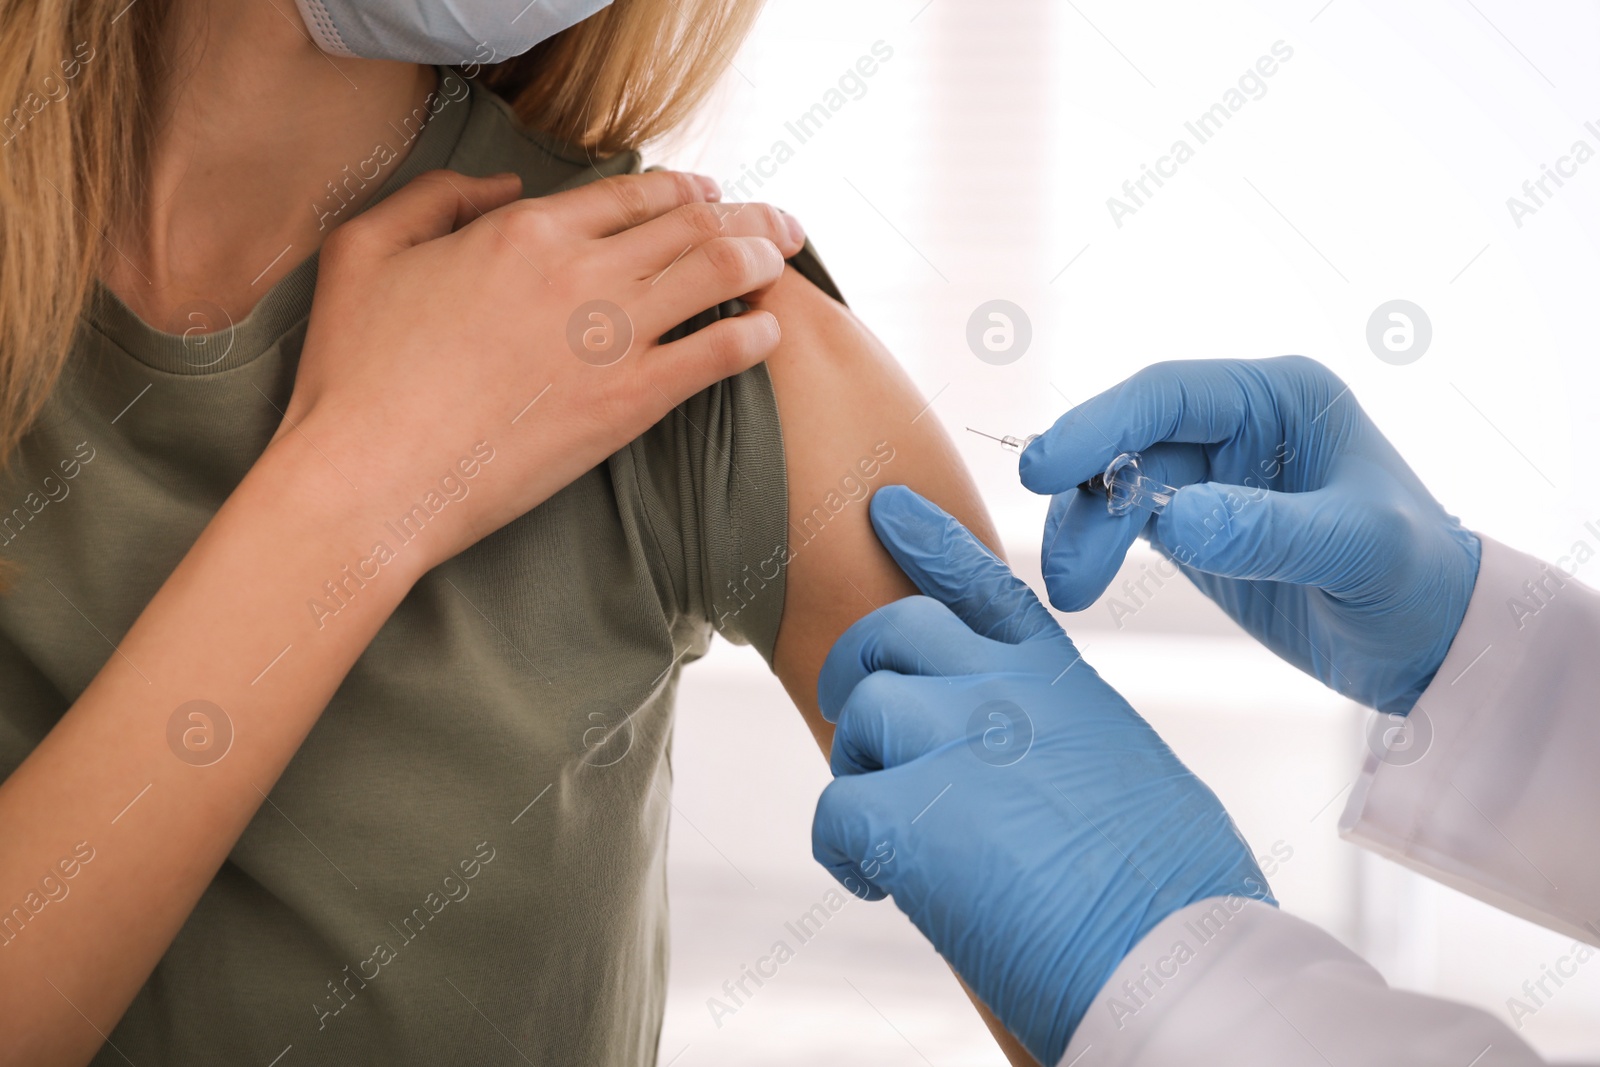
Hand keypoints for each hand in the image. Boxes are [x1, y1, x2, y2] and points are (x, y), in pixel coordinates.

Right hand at [282, 168, 804, 573]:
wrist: (369, 476)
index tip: (712, 196)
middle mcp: (579, 270)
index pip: (633, 193)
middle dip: (746, 216)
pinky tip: (767, 334)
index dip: (685, 190)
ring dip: (760, 260)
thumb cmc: (354, 374)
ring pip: (716, 273)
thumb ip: (435, 199)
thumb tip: (503, 187)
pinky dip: (752, 338)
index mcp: (524, 230)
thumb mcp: (364, 250)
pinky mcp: (628, 403)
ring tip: (783, 262)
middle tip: (778, 225)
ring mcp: (610, 336)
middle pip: (691, 225)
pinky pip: (716, 355)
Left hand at [812, 485, 1272, 1065]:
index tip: (887, 510)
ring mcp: (954, 739)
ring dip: (863, 770)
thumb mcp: (1124, 775)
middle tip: (851, 719)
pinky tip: (881, 885)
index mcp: (1063, 682)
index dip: (930, 542)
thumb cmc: (1173, 891)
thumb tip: (1010, 772)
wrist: (1180, 959)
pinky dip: (845, 853)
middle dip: (860, 667)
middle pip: (895, 632)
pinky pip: (836, 808)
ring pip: (863, 713)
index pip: (986, 587)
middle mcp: (1004, 691)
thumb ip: (1055, 742)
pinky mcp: (907, 812)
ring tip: (897, 835)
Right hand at [1019, 356, 1480, 712]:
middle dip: (1087, 498)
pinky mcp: (1192, 523)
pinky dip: (1095, 549)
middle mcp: (1239, 424)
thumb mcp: (1358, 552)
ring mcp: (1211, 473)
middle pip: (1128, 441)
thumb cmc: (1418, 584)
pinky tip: (1082, 586)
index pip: (1167, 394)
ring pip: (1114, 483)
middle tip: (1062, 567)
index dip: (1098, 425)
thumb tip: (1170, 519)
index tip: (1043, 469)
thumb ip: (1267, 531)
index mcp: (1281, 397)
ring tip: (1071, 592)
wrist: (1430, 644)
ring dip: (1084, 532)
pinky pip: (1122, 521)